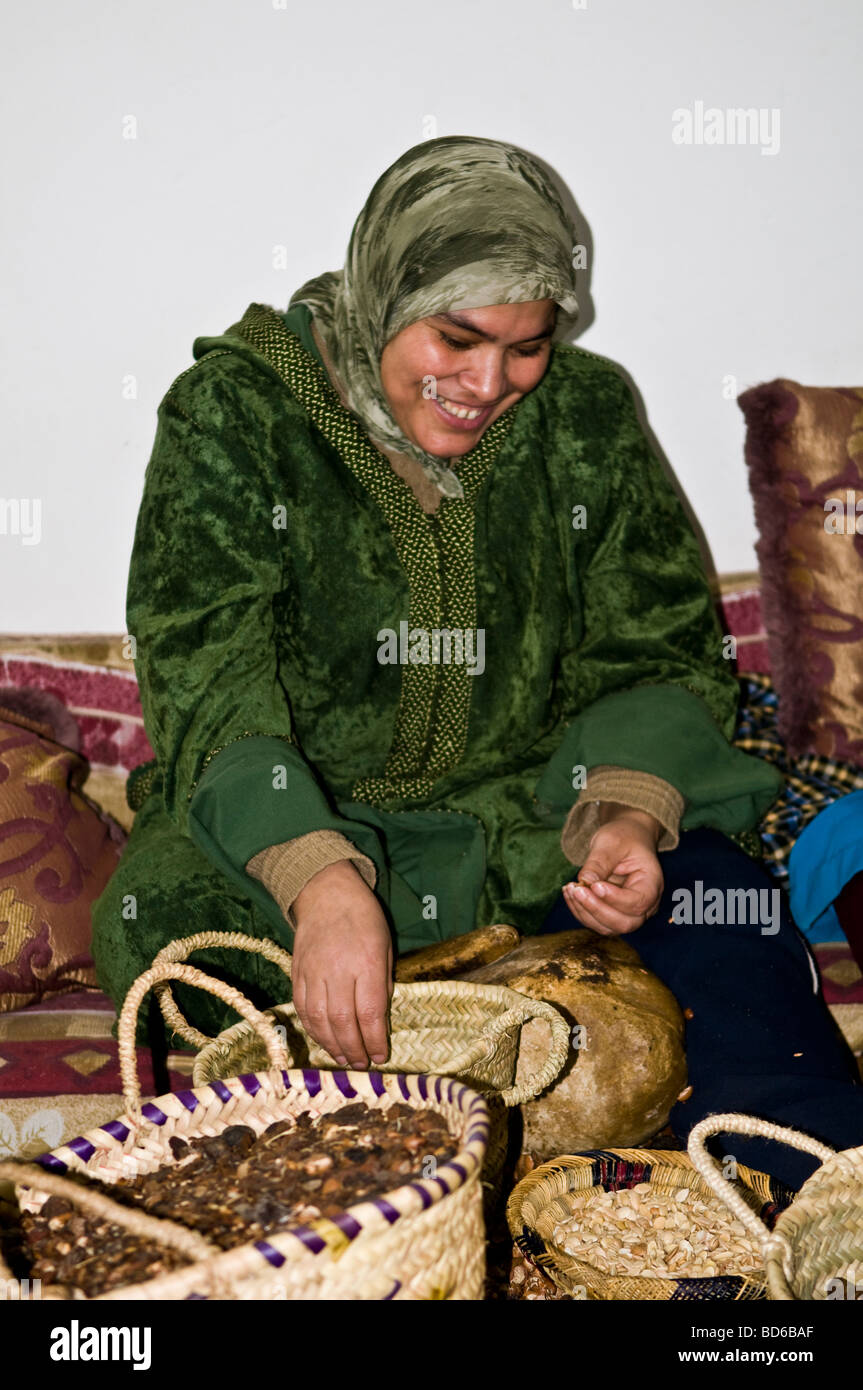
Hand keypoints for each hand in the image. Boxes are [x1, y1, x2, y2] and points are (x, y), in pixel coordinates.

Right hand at [291, 859, 393, 1067]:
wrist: (325, 893)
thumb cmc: (363, 918)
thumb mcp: (386, 946)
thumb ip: (383, 983)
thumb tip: (378, 1020)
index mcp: (366, 962)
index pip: (370, 1012)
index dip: (375, 1040)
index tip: (381, 1056)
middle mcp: (337, 970)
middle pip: (342, 1021)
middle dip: (354, 1049)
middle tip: (363, 1064)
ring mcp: (313, 972)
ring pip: (319, 1020)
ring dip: (332, 1045)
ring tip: (345, 1058)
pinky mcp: (296, 973)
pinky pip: (302, 1008)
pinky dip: (313, 1030)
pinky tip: (324, 1040)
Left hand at [562, 806, 663, 935]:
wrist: (627, 838)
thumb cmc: (624, 837)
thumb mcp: (612, 842)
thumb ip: (600, 862)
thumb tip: (585, 882)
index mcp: (652, 883)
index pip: (637, 902)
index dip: (615, 898)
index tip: (595, 885)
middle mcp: (645, 904)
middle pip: (625, 923)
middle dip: (597, 910)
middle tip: (576, 889)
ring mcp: (630, 912)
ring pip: (608, 927)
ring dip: (585, 912)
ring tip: (569, 888)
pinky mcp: (613, 914)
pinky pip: (597, 922)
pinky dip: (581, 911)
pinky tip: (570, 893)